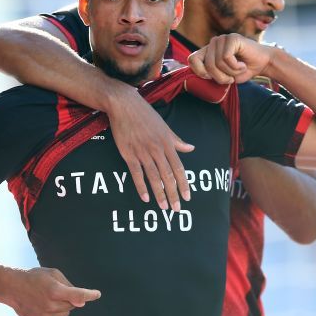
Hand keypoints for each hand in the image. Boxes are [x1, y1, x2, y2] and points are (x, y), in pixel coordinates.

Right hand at [5, 267, 100, 315]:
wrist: (12, 287)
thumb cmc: (34, 277)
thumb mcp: (53, 274)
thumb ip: (69, 285)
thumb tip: (81, 301)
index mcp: (55, 290)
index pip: (78, 295)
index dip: (90, 295)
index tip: (97, 294)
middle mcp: (50, 305)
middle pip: (72, 306)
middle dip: (69, 299)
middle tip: (56, 292)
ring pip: (66, 315)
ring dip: (62, 308)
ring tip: (48, 300)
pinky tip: (49, 311)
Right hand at [107, 87, 193, 210]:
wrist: (125, 105)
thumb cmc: (145, 114)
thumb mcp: (164, 126)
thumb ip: (177, 140)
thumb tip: (191, 148)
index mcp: (168, 143)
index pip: (179, 168)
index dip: (183, 184)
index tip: (187, 197)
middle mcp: (157, 149)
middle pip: (168, 176)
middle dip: (173, 194)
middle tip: (177, 209)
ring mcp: (143, 152)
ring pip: (154, 177)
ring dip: (159, 194)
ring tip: (163, 207)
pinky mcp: (129, 154)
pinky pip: (137, 174)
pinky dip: (141, 187)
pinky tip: (145, 198)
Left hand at [188, 34, 274, 84]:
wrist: (263, 64)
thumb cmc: (243, 71)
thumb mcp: (223, 76)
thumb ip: (210, 75)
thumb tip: (201, 76)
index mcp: (208, 51)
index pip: (192, 59)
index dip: (200, 71)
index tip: (211, 77)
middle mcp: (213, 43)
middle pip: (207, 65)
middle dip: (220, 77)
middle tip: (231, 78)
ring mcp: (222, 39)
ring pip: (217, 63)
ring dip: (230, 72)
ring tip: (239, 69)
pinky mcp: (232, 38)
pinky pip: (227, 58)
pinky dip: (236, 67)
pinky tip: (243, 64)